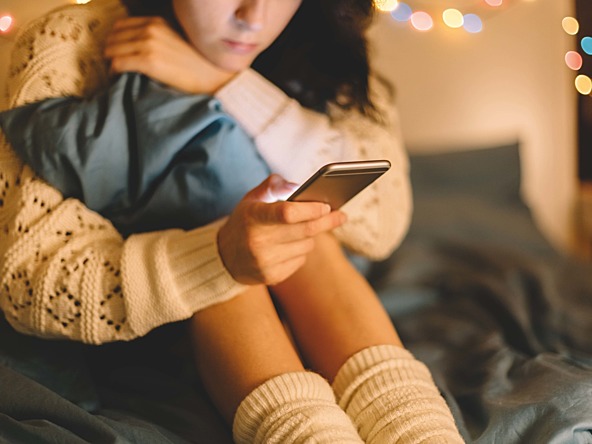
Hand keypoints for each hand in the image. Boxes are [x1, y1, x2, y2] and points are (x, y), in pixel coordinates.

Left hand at [104, 17, 234, 93]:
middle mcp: (151, 29)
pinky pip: (118, 64)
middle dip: (110, 51)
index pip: (121, 25)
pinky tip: (118, 79)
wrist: (213, 77)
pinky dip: (114, 72)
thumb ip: (157, 37)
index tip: (116, 53)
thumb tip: (138, 45)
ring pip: (112, 50)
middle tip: (113, 65)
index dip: (114, 40)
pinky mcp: (148, 62)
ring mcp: (149, 44)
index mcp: (157, 22)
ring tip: (115, 73)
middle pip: (113, 37)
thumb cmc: (198, 64)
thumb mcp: (176, 40)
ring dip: (110, 63)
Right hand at [218, 175, 347, 285]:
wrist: (224, 257)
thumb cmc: (245, 222)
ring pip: (306, 246)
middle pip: (304, 231)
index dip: (310, 209)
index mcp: (252, 217)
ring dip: (310, 236)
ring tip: (301, 230)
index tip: (327, 206)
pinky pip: (300, 260)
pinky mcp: (271, 277)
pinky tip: (289, 246)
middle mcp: (257, 241)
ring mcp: (264, 262)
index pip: (287, 213)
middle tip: (341, 215)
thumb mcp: (252, 199)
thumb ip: (274, 186)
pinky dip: (301, 251)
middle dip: (326, 221)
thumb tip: (299, 187)